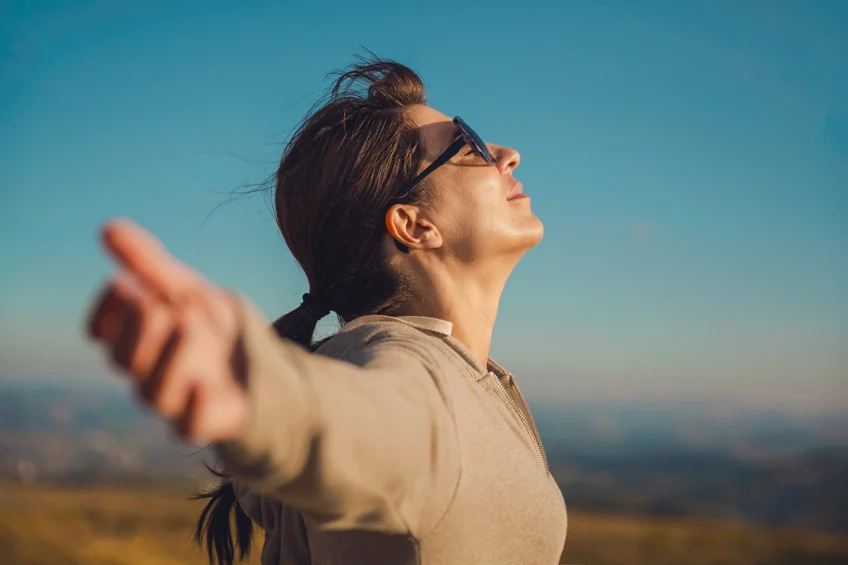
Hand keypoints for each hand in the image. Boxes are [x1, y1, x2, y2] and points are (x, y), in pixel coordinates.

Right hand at [86, 219, 248, 443]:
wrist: (268, 375)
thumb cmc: (216, 333)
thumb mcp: (188, 292)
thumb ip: (151, 265)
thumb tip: (108, 226)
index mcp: (141, 342)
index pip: (103, 333)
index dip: (106, 311)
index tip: (121, 282)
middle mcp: (151, 374)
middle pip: (125, 360)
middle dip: (134, 329)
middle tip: (148, 299)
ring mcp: (178, 401)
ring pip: (152, 393)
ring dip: (164, 358)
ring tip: (183, 321)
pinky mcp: (208, 423)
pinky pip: (190, 427)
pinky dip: (193, 410)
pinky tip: (203, 385)